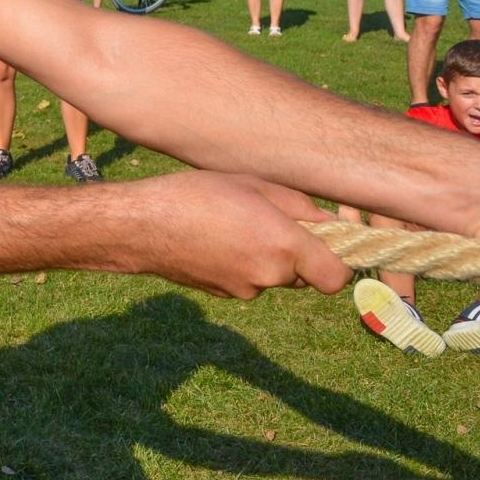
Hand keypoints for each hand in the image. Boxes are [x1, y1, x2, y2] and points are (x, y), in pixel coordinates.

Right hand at [135, 173, 351, 298]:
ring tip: (235, 226)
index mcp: (284, 246)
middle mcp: (269, 275)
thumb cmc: (196, 195)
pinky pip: (248, 281)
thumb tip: (328, 222)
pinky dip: (242, 264)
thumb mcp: (252, 184)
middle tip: (272, 222)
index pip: (337, 276)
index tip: (325, 241)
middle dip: (298, 254)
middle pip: (305, 275)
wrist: (141, 226)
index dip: (337, 261)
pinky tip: (216, 240)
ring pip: (274, 277)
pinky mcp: (224, 295)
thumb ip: (298, 205)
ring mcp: (245, 290)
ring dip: (267, 258)